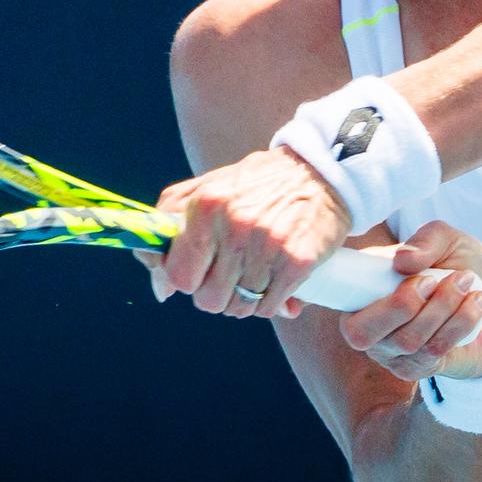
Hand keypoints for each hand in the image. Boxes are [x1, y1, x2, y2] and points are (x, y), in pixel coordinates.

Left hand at [130, 147, 351, 319]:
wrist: (320, 173)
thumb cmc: (258, 184)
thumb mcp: (206, 188)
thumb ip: (170, 226)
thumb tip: (161, 287)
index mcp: (206, 206)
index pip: (177, 275)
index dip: (184, 281)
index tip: (195, 274)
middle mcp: (235, 226)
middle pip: (208, 300)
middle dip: (216, 294)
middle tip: (230, 274)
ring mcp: (268, 247)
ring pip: (240, 308)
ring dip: (245, 300)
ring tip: (255, 274)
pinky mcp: (297, 263)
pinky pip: (269, 308)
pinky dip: (270, 303)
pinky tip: (275, 280)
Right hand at [336, 221, 481, 382]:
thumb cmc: (454, 263)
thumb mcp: (445, 240)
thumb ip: (426, 240)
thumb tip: (403, 262)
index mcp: (356, 289)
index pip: (329, 296)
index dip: (335, 292)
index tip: (396, 272)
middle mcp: (363, 326)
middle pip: (363, 333)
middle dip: (403, 304)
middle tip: (433, 279)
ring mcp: (388, 353)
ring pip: (407, 340)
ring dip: (442, 307)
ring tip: (465, 281)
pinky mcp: (417, 370)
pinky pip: (434, 352)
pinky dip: (460, 322)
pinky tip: (476, 301)